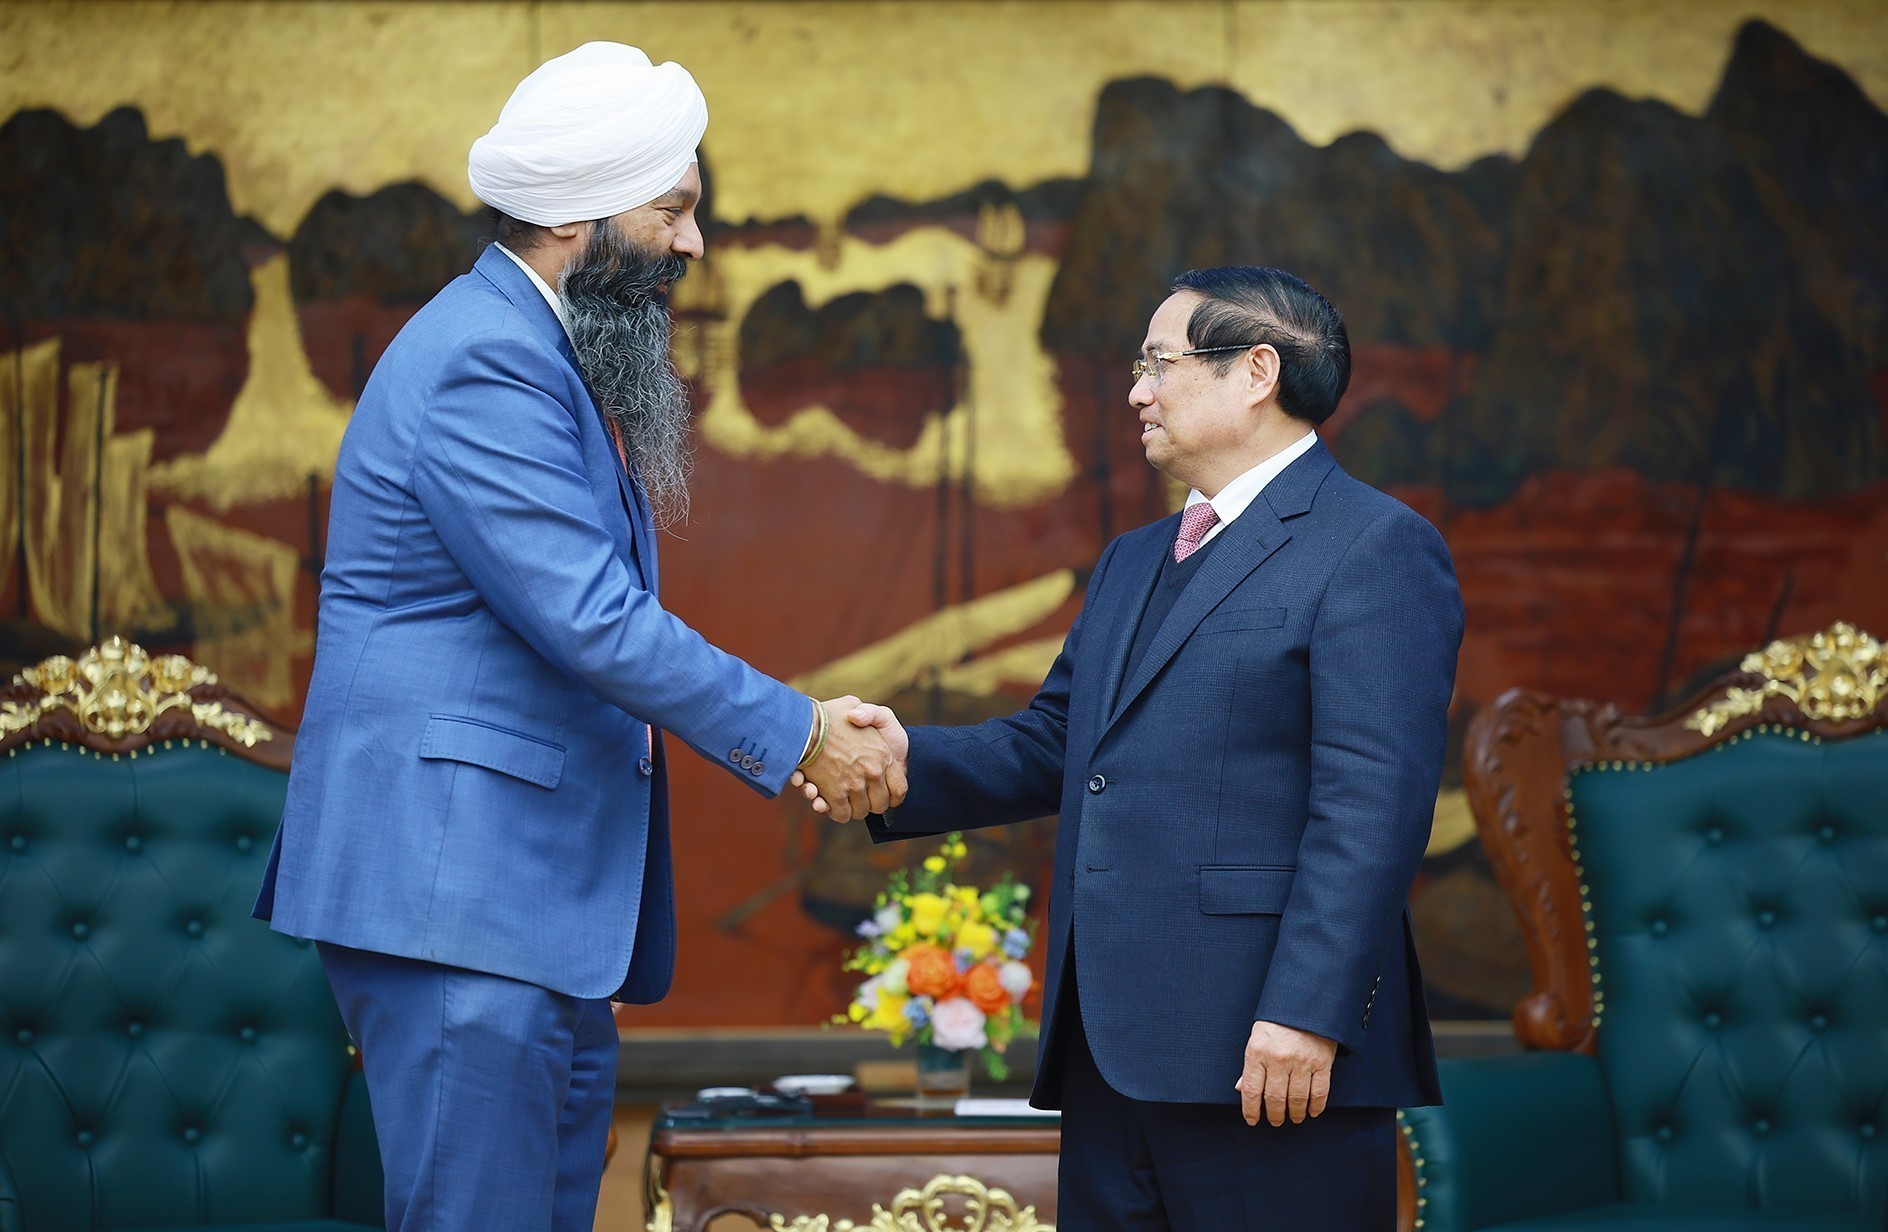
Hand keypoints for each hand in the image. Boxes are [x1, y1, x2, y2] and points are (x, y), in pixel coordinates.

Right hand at [792, 703, 907, 820]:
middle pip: (879, 805)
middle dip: (869, 804)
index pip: (899, 789)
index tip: (881, 794)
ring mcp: (853, 784)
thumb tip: (860, 720)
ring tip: (842, 798)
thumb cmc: (828, 715)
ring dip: (851, 808)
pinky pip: (840, 814)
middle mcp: (872, 771)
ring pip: (859, 812)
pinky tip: (827, 801)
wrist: (804, 725)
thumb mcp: (854, 705)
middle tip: (859, 797)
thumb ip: (868, 713)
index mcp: (883, 754)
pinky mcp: (834, 794)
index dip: (892, 796)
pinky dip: (834, 811)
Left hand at [1235, 1020, 1335, 1126]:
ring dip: (1295, 1114)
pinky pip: (1319, 1092)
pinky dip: (1316, 1107)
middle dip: (1274, 1115)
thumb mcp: (1257, 1039)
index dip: (1251, 1110)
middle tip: (1276, 1121)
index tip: (1252, 1120)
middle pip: (1275, 1099)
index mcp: (1258, 1052)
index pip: (1252, 1090)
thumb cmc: (1277, 1022)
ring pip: (1297, 1099)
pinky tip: (1312, 1112)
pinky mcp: (1322, 1062)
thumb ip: (1251, 1067)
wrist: (1305, 1002)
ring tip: (1293, 1117)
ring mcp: (1302, 1061)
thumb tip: (1242, 1090)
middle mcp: (1279, 1058)